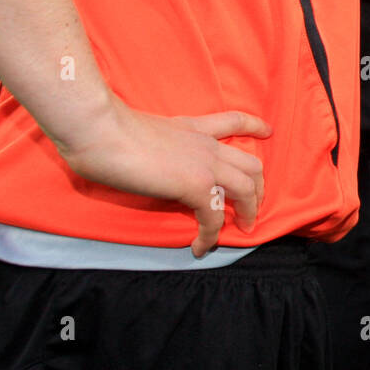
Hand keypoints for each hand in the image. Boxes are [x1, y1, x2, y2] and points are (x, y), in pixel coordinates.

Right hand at [56, 99, 271, 256]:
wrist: (101, 130)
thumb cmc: (104, 129)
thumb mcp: (141, 132)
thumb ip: (154, 145)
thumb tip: (142, 160)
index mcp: (191, 127)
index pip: (233, 121)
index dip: (254, 127)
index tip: (268, 131)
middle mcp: (205, 144)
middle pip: (251, 163)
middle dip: (258, 188)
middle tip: (253, 206)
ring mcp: (205, 164)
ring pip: (247, 188)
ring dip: (249, 211)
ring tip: (242, 229)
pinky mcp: (196, 185)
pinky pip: (216, 217)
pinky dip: (211, 236)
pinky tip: (199, 247)